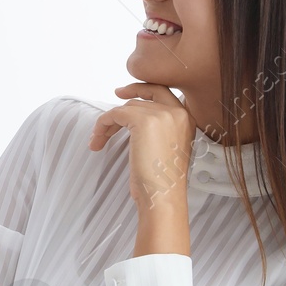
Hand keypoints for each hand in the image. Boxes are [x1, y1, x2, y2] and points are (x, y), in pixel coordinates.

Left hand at [90, 82, 196, 209]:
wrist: (163, 196)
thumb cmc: (162, 182)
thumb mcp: (167, 148)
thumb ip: (161, 130)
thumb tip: (134, 118)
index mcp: (188, 119)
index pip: (164, 93)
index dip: (143, 90)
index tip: (124, 94)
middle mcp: (179, 112)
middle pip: (146, 95)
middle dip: (128, 96)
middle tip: (113, 98)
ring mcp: (162, 114)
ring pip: (127, 107)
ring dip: (108, 123)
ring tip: (98, 140)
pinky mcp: (143, 120)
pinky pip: (115, 113)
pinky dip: (102, 124)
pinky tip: (97, 140)